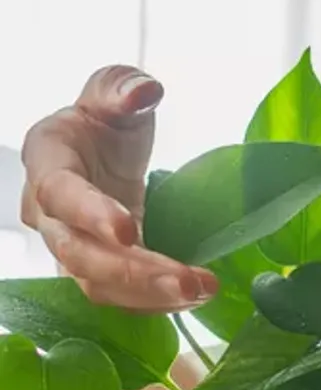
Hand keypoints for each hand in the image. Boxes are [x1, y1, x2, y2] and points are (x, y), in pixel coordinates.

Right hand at [20, 65, 216, 310]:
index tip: (128, 229)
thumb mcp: (113, 91)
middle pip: (79, 254)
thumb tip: (144, 91)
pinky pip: (119, 296)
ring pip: (98, 284)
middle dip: (133, 272)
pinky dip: (155, 302)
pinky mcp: (97, 270)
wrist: (100, 153)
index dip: (90, 214)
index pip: (60, 194)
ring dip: (150, 295)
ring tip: (203, 290)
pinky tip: (195, 297)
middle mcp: (48, 213)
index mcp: (48, 161)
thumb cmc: (104, 121)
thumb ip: (123, 87)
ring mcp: (70, 247)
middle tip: (188, 280)